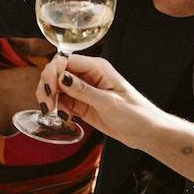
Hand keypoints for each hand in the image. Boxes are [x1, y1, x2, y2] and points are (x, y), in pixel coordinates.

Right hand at [38, 55, 164, 149]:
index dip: (53, 73)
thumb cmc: (136, 114)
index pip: (65, 61)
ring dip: (50, 99)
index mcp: (97, 68)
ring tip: (54, 113)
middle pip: (56, 73)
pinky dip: (57, 108)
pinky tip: (64, 117)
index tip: (50, 90)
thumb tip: (61, 77)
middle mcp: (88, 75)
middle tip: (47, 104)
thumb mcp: (109, 102)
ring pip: (55, 87)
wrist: (146, 132)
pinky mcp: (81, 103)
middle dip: (47, 87)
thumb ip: (83, 90)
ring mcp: (83, 90)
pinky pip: (61, 101)